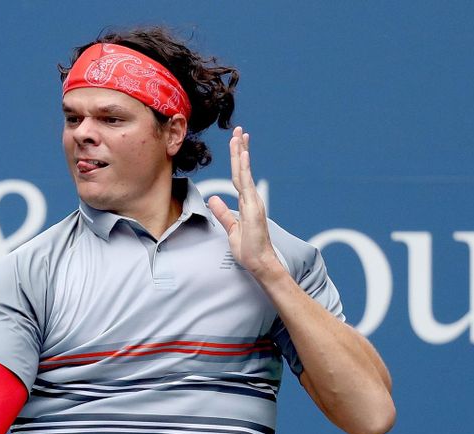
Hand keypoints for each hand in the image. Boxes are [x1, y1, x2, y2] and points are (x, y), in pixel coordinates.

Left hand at [207, 127, 283, 280]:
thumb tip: (214, 199)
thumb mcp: (231, 229)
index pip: (239, 177)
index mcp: (246, 203)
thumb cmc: (248, 249)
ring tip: (239, 134)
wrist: (259, 262)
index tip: (236, 144)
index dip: (237, 160)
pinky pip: (246, 184)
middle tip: (238, 130)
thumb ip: (223, 213)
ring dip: (241, 153)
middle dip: (240, 149)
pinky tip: (243, 154)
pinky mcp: (253, 207)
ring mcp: (253, 202)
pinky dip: (244, 168)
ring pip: (244, 172)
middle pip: (242, 169)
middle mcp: (251, 199)